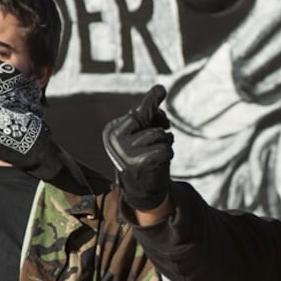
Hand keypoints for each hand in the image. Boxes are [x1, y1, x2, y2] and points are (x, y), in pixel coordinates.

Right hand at [102, 85, 173, 210]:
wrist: (142, 191)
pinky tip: (159, 163)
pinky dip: (168, 154)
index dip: (153, 101)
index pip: (137, 111)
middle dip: (161, 124)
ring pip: (160, 135)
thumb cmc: (145, 155)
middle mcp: (114, 140)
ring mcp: (125, 152)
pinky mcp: (138, 164)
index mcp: (112, 130)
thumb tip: (159, 90)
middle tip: (161, 135)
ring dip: (166, 143)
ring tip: (156, 154)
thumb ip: (149, 114)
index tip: (162, 89)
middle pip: (148, 118)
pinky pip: (165, 150)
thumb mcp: (144, 133)